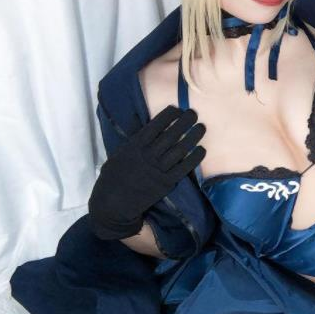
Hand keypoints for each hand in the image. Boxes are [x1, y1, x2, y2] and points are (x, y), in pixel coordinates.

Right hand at [88, 105, 205, 239]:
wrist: (113, 205)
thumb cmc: (114, 177)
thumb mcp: (119, 154)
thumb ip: (132, 139)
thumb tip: (139, 120)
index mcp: (133, 147)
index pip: (154, 126)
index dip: (167, 116)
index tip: (177, 108)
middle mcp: (146, 156)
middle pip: (170, 135)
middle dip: (184, 122)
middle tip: (194, 113)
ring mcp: (157, 170)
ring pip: (179, 150)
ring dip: (192, 137)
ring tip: (201, 127)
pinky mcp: (165, 183)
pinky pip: (183, 168)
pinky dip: (194, 158)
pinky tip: (201, 150)